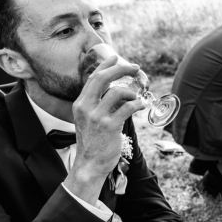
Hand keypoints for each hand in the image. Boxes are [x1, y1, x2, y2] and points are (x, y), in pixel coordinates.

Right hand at [64, 55, 144, 203]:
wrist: (90, 164)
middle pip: (103, 78)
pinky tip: (141, 106)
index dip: (106, 65)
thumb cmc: (93, 142)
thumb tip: (115, 90)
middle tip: (135, 67)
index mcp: (80, 103)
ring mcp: (97, 116)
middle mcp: (86, 107)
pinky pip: (128, 107)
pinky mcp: (110, 126)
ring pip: (118, 91)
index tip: (116, 57)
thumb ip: (98, 104)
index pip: (93, 78)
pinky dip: (137, 104)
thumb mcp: (89, 119)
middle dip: (121, 69)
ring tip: (136, 99)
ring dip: (132, 93)